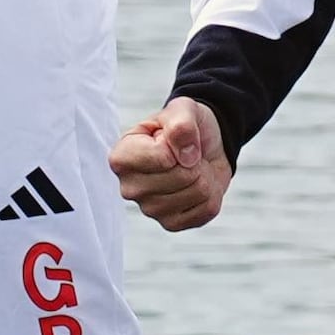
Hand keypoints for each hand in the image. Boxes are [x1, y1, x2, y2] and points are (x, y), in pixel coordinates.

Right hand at [109, 96, 232, 232]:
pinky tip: (197, 184)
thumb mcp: (182, 110)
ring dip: (205, 175)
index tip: (173, 139)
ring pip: (197, 193)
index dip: (179, 144)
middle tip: (186, 154)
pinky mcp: (171, 223)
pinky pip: (206, 209)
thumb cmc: (183, 127)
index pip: (161, 158)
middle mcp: (130, 187)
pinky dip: (212, 193)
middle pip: (181, 177)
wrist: (201, 146)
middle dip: (194, 160)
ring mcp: (150, 209)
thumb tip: (186, 155)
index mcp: (122, 158)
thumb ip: (181, 123)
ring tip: (192, 167)